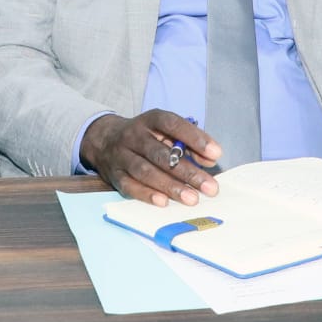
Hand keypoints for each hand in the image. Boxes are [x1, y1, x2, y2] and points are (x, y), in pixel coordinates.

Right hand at [80, 110, 221, 206]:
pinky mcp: (114, 175)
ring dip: (171, 186)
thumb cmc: (147, 136)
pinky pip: (130, 186)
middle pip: (162, 154)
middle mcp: (134, 135)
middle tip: (210, 187)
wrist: (105, 140)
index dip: (195, 138)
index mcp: (151, 120)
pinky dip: (147, 194)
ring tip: (192, 198)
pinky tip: (164, 202)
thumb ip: (190, 144)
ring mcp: (121, 155)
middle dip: (188, 172)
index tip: (216, 153)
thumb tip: (211, 159)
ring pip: (146, 172)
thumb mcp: (167, 131)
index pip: (174, 125)